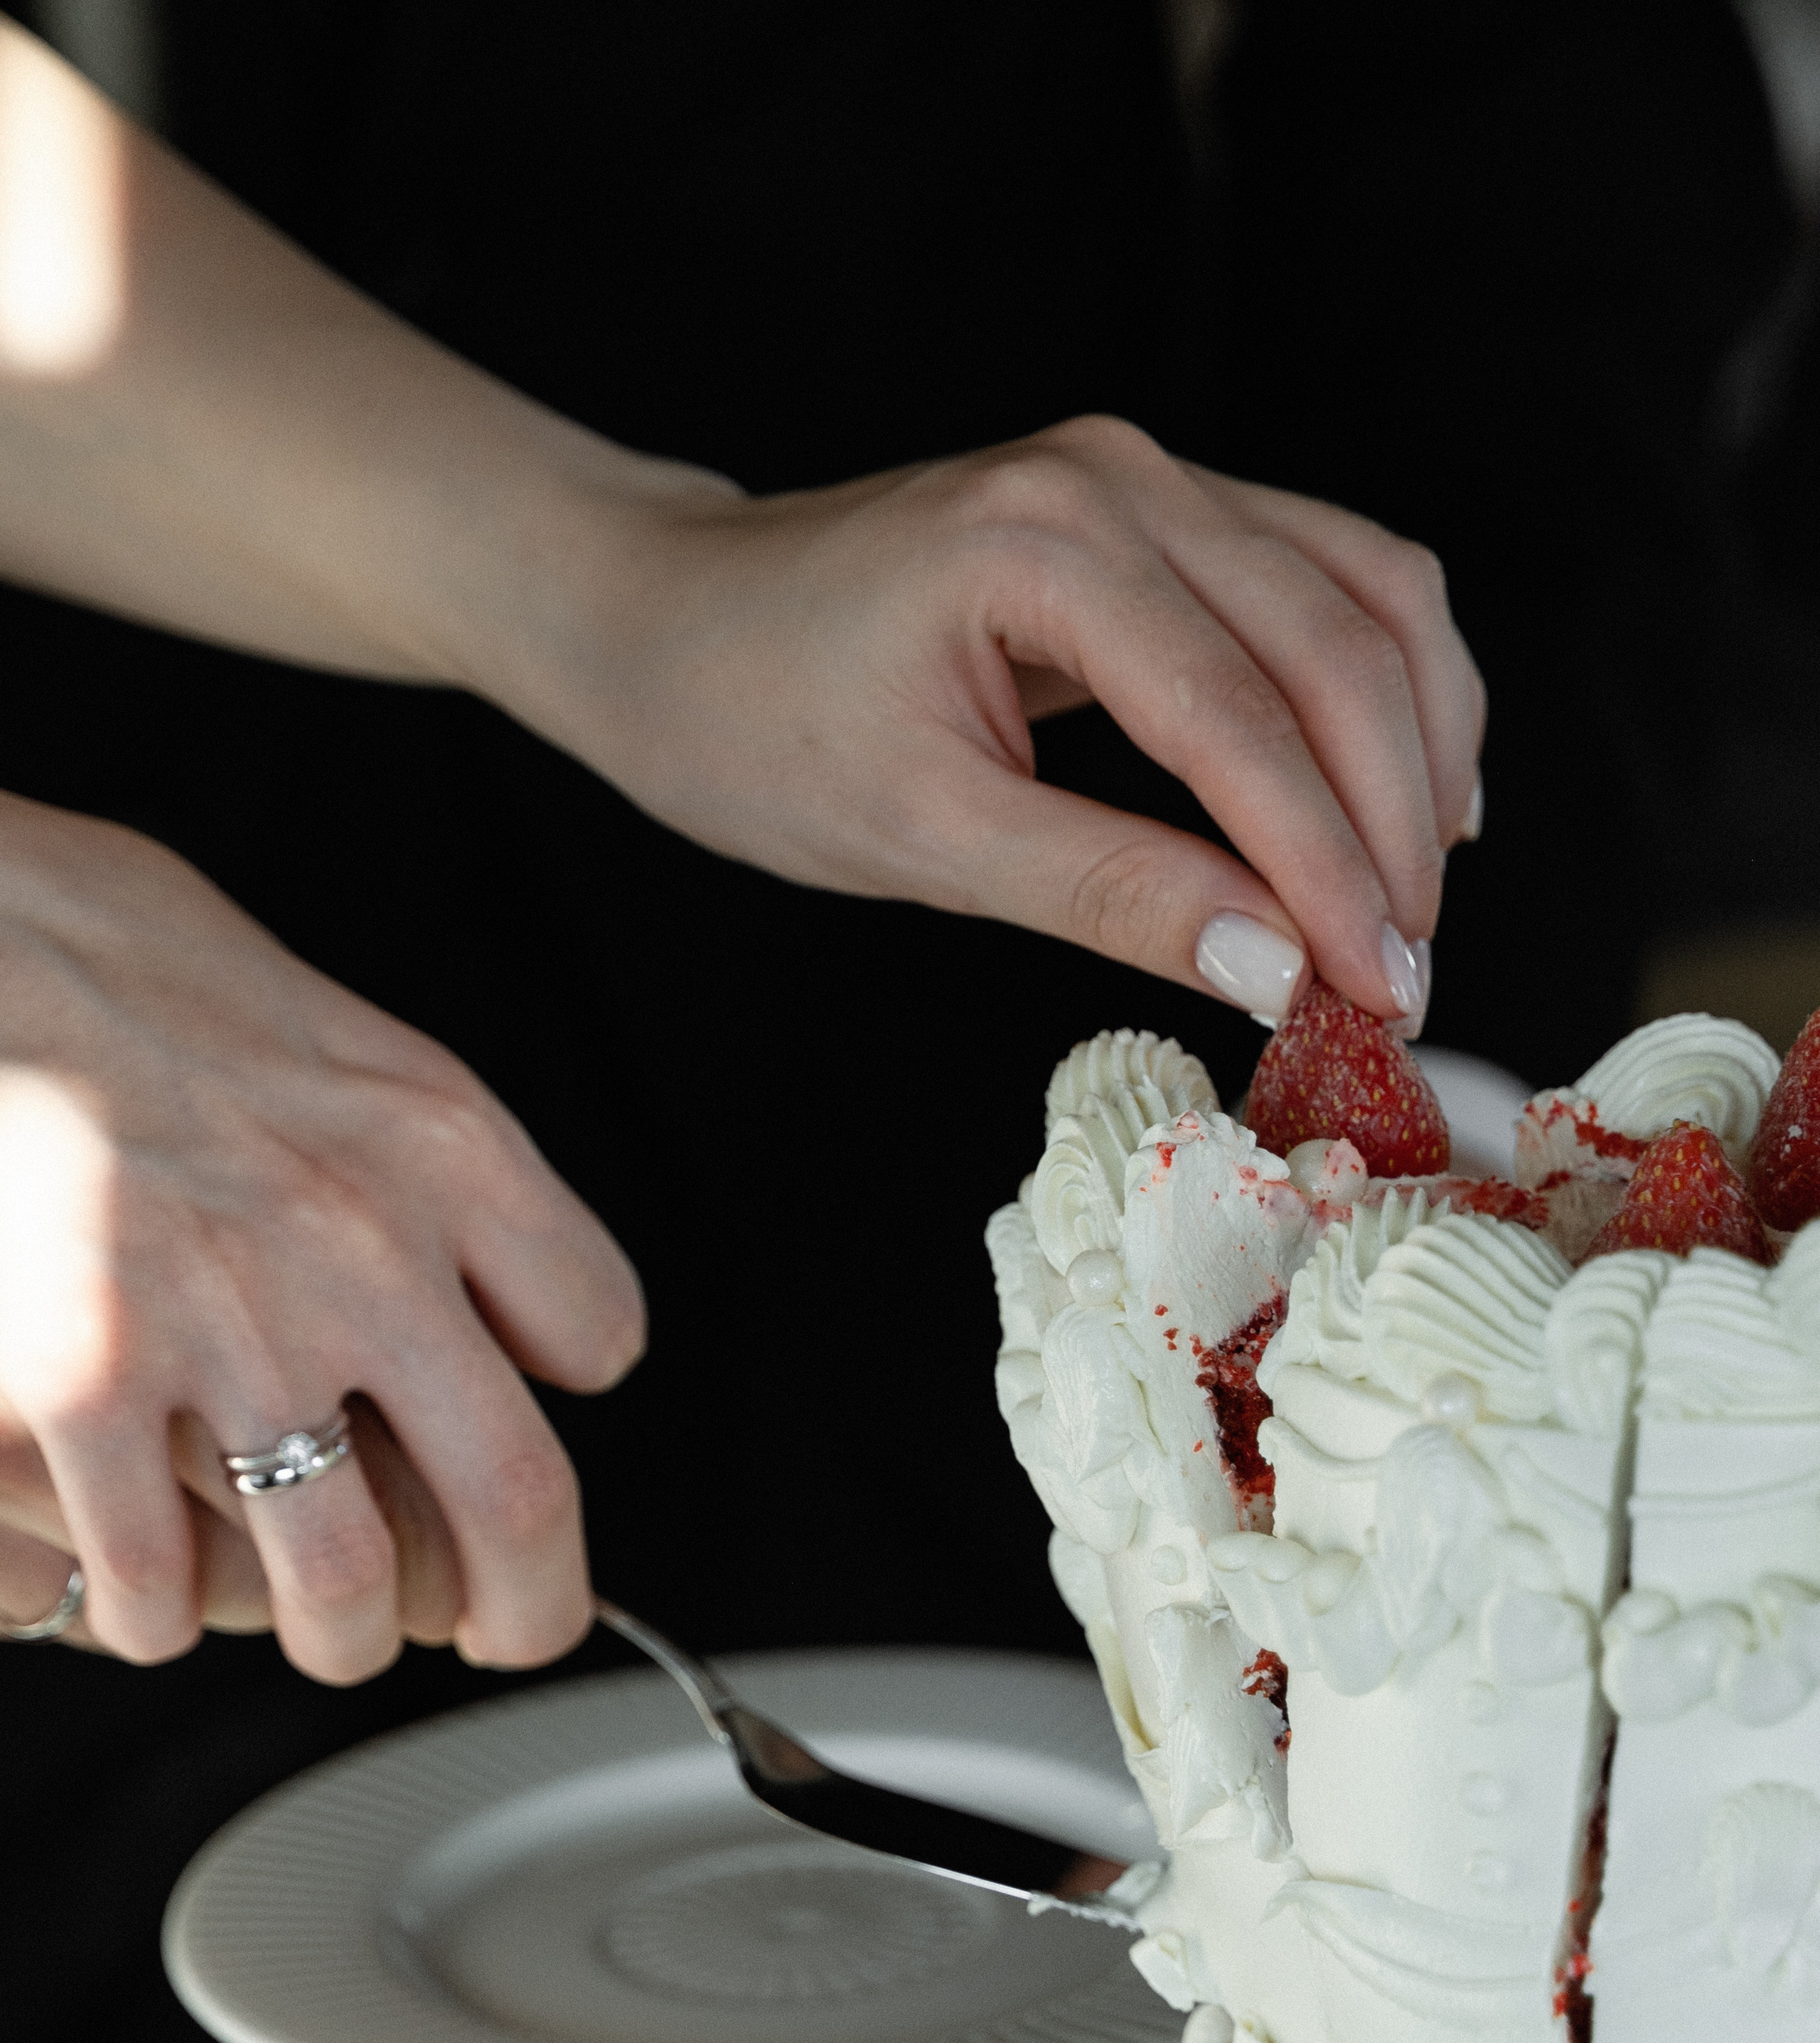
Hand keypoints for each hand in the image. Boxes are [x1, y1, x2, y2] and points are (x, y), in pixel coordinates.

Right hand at [0, 793, 643, 1680]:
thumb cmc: (123, 967)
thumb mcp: (334, 1034)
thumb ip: (423, 1164)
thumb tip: (487, 1286)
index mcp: (440, 1146)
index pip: (598, 1332)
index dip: (577, 1410)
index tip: (543, 1434)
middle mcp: (361, 1243)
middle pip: (516, 1497)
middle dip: (526, 1608)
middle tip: (502, 1630)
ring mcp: (223, 1323)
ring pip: (344, 1582)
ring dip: (339, 1636)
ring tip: (322, 1628)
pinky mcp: (83, 1381)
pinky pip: (158, 1580)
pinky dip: (159, 1612)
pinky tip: (147, 1584)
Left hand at [496, 418, 1485, 1028]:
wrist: (670, 623)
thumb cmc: (753, 722)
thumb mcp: (919, 837)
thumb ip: (1107, 892)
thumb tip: (1273, 967)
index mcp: (1043, 545)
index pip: (1240, 721)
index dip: (1330, 869)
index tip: (1379, 991)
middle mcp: (1118, 478)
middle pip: (1338, 644)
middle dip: (1392, 823)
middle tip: (1405, 976)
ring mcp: (1147, 477)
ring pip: (1367, 595)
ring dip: (1420, 745)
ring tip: (1418, 895)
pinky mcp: (1160, 509)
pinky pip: (1329, 580)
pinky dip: (1384, 689)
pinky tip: (1400, 792)